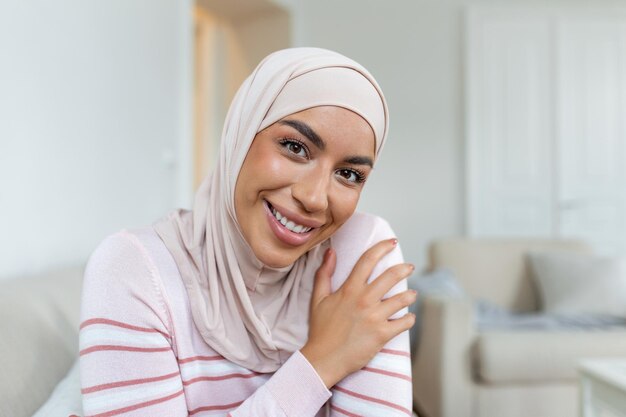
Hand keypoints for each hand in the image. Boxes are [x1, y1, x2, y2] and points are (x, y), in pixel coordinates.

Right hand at [300, 238, 415, 387]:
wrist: (324, 359)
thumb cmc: (321, 330)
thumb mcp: (318, 299)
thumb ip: (324, 274)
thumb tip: (331, 252)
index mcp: (349, 290)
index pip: (367, 261)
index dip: (381, 248)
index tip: (392, 242)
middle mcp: (364, 300)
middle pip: (390, 276)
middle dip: (404, 269)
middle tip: (409, 267)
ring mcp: (375, 317)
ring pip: (402, 299)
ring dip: (410, 295)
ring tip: (412, 295)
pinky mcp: (382, 334)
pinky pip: (404, 323)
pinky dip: (409, 319)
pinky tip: (409, 318)